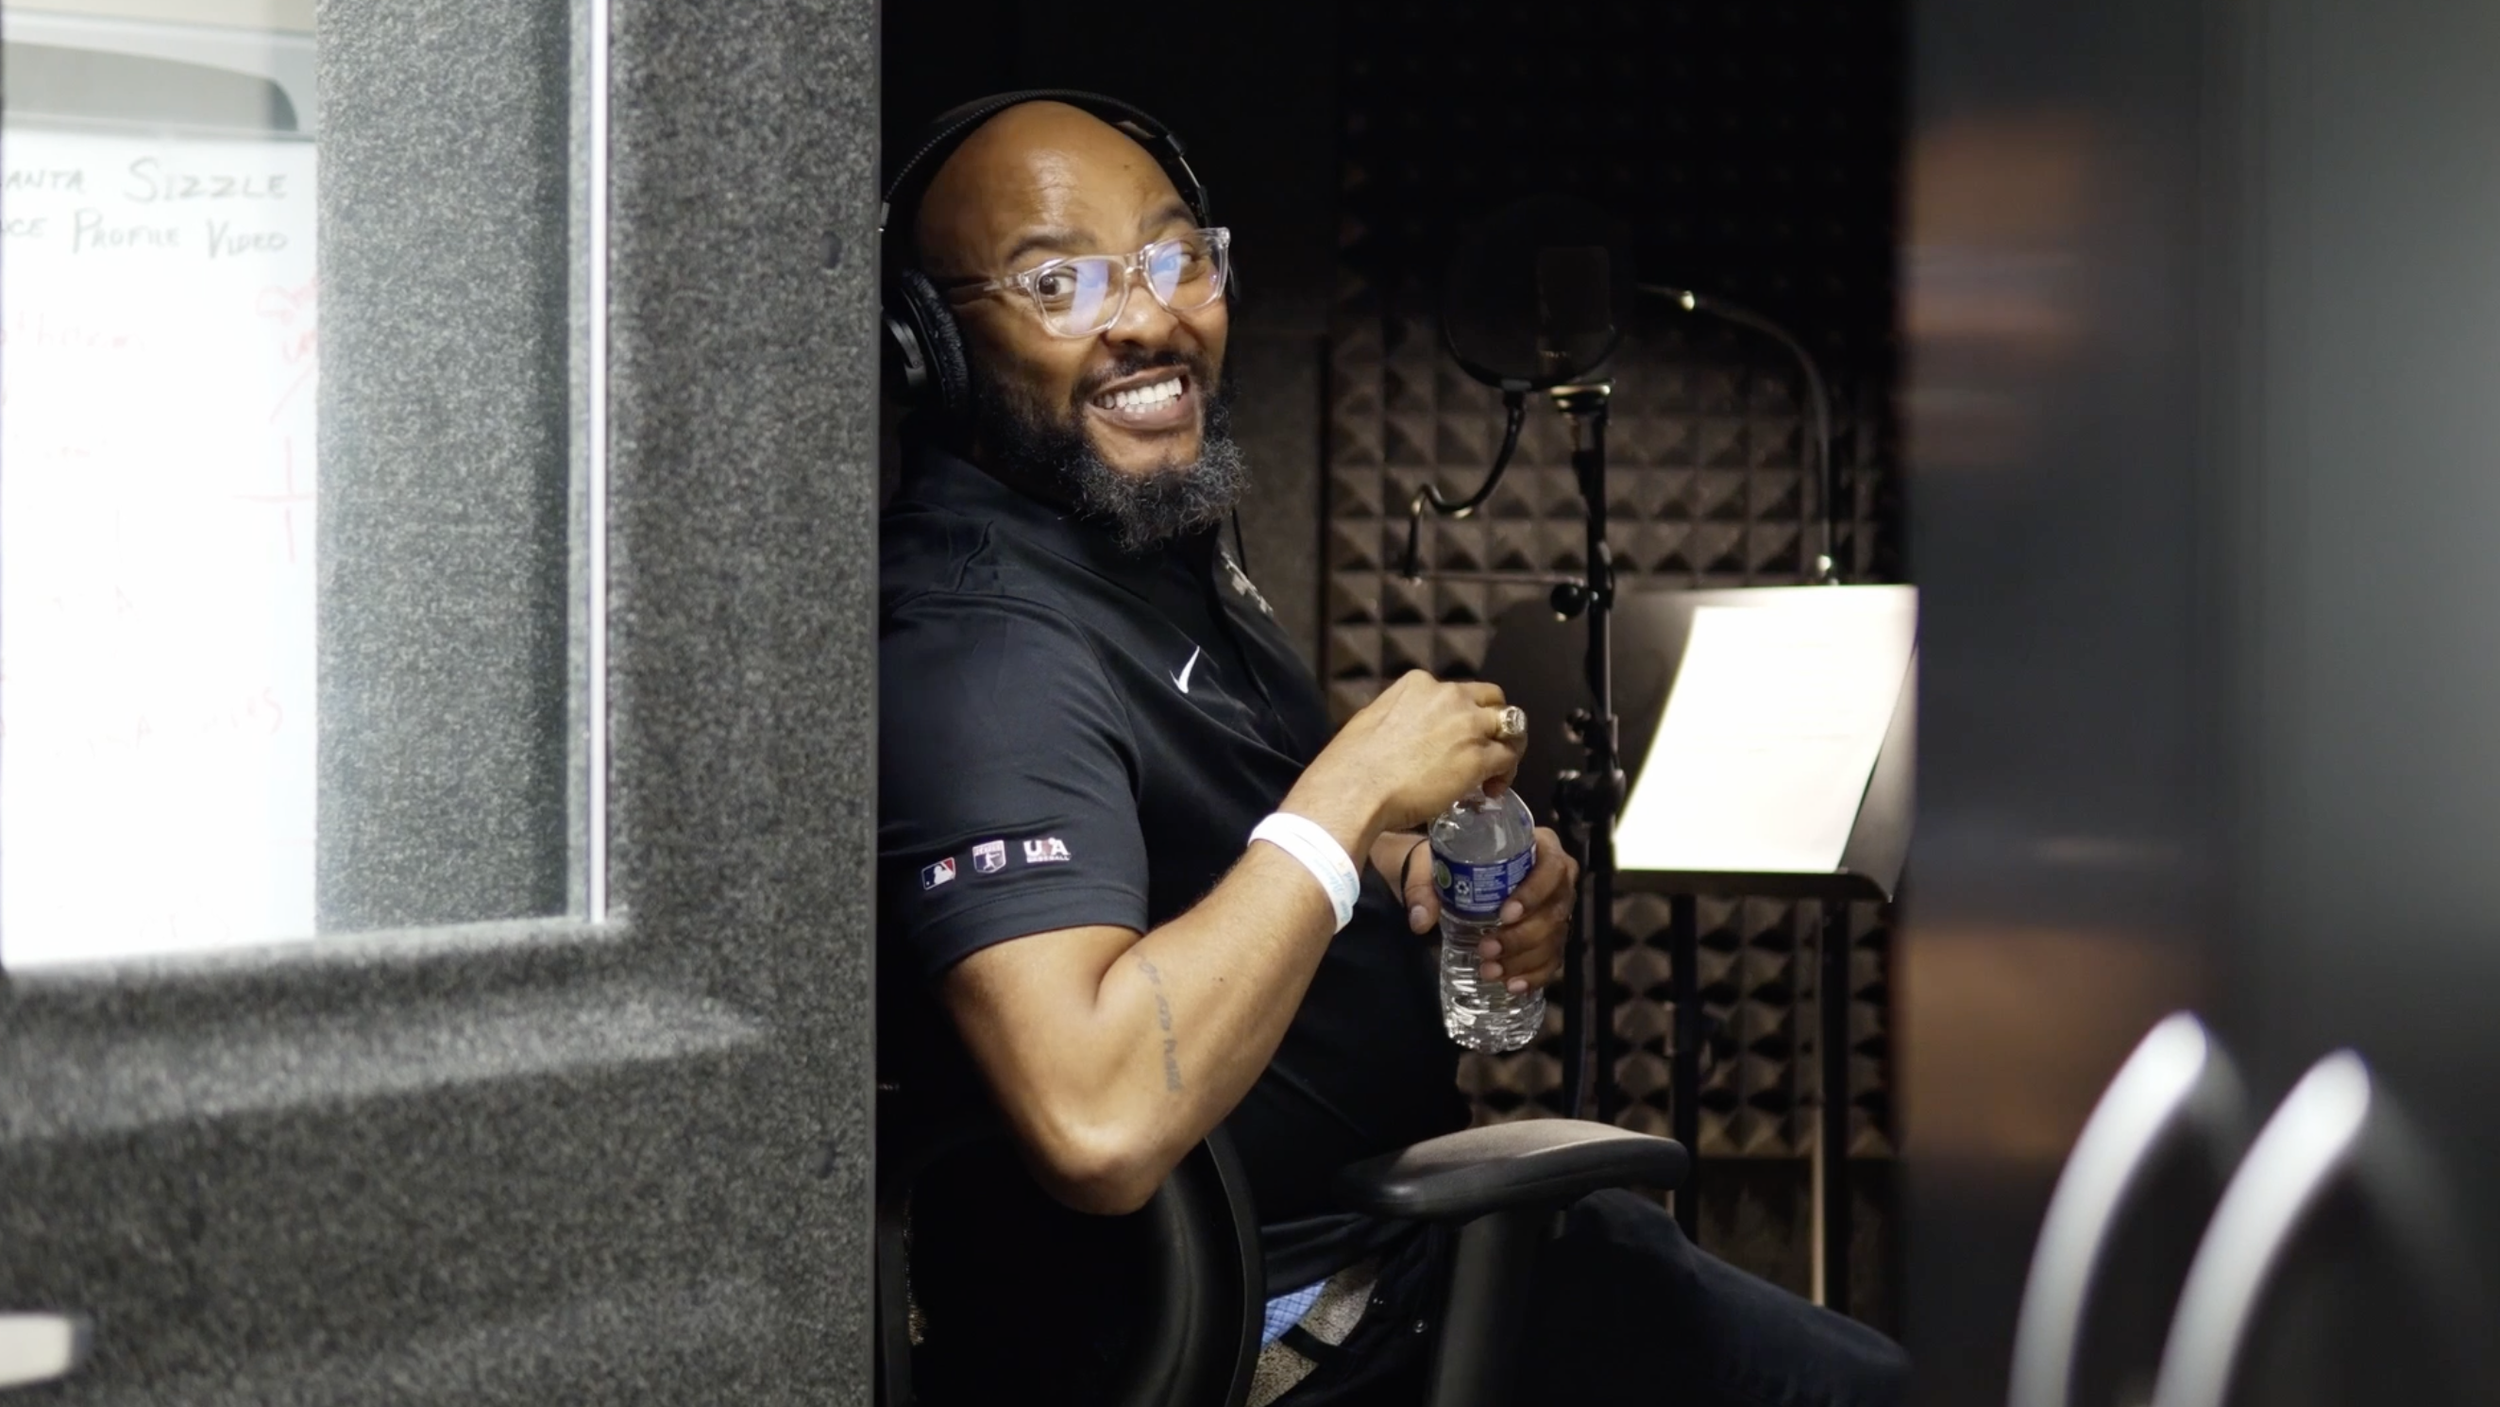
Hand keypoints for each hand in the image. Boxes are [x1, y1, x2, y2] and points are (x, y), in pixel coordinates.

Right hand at [1286, 671, 1525, 843]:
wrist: (1355, 788)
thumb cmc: (1352, 763)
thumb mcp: (1372, 720)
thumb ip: (1398, 716)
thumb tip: (1405, 732)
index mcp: (1419, 684)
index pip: (1457, 692)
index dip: (1461, 716)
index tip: (1454, 740)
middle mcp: (1449, 696)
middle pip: (1492, 700)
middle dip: (1493, 722)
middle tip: (1486, 748)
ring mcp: (1467, 725)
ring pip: (1510, 725)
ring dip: (1507, 746)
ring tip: (1496, 772)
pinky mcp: (1479, 757)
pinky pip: (1508, 759)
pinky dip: (1505, 774)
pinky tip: (1491, 789)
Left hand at [1400, 826, 1578, 992]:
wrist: (1455, 875)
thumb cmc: (1453, 861)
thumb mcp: (1433, 864)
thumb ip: (1423, 887)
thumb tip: (1420, 921)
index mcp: (1539, 847)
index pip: (1551, 867)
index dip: (1534, 893)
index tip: (1505, 914)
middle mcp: (1557, 878)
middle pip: (1554, 911)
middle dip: (1522, 936)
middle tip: (1486, 949)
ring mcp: (1557, 909)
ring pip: (1553, 939)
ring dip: (1523, 959)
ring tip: (1489, 970)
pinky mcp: (1552, 935)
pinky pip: (1552, 959)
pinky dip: (1534, 975)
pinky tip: (1513, 985)